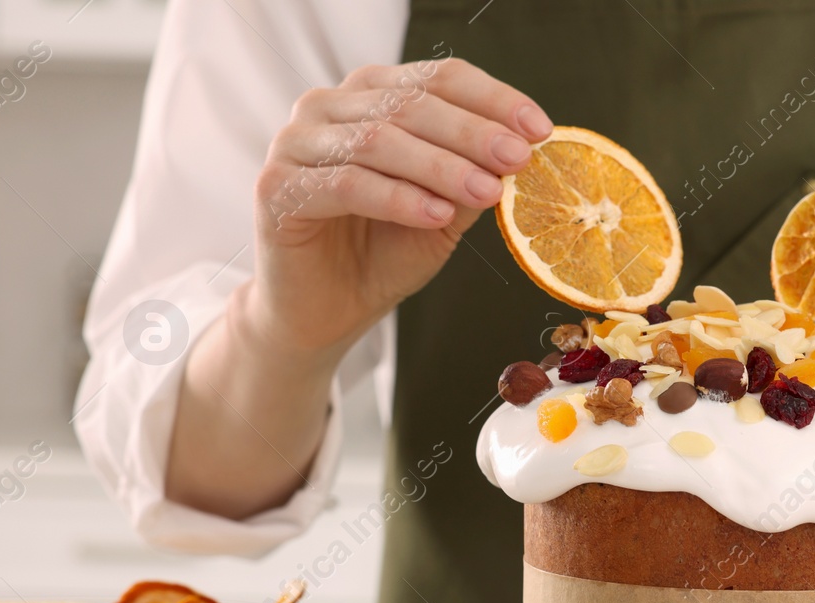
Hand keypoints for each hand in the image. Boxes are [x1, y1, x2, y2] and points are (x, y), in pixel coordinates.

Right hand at [247, 57, 551, 363]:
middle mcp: (329, 107)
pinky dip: (398, 199)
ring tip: (487, 192)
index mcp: (371, 97)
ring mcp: (297, 143)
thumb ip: (472, 178)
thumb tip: (519, 151)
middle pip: (410, 104)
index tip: (539, 128)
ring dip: (440, 166)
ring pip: (378, 140)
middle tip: (518, 158)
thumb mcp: (444, 213)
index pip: (437, 79)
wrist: (327, 311)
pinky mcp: (276, 186)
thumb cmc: (383, 253)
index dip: (491, 99)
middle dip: (472, 132)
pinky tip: (435, 215)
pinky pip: (346, 184)